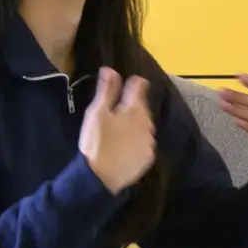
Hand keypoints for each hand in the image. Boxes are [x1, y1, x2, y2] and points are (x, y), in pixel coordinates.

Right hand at [79, 69, 156, 193]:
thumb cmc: (97, 141)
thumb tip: (111, 70)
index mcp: (135, 109)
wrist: (102, 177)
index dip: (133, 83)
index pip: (139, 87)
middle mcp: (147, 123)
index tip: (128, 82)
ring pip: (144, 126)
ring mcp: (150, 141)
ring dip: (136, 124)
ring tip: (121, 128)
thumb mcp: (97, 113)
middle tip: (119, 108)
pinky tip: (126, 144)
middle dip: (133, 105)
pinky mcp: (148, 157)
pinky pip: (144, 143)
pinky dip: (137, 140)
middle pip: (143, 108)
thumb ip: (106, 90)